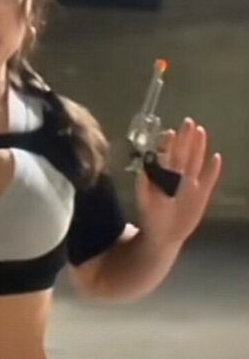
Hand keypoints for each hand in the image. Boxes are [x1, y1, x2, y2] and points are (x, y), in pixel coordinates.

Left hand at [136, 118, 221, 249]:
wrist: (164, 236)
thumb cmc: (151, 217)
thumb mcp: (143, 203)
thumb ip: (143, 187)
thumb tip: (141, 171)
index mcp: (162, 177)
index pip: (166, 157)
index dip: (167, 145)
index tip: (169, 133)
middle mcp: (177, 176)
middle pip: (182, 154)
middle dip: (184, 138)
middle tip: (187, 122)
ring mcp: (191, 184)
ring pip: (195, 162)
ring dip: (198, 147)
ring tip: (201, 132)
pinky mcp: (202, 194)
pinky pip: (209, 180)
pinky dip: (213, 170)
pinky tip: (216, 157)